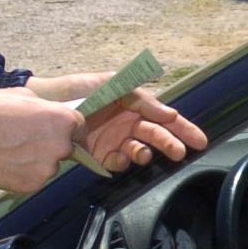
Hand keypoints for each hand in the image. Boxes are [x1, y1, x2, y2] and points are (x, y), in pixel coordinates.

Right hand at [0, 88, 80, 192]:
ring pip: (49, 165)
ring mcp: (47, 168)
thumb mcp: (24, 94)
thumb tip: (48, 112)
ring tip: (13, 152)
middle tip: (27, 139)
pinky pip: (34, 178)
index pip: (79, 126)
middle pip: (65, 148)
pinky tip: (8, 163)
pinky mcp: (33, 184)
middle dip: (51, 144)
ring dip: (38, 160)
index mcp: (62, 120)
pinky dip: (25, 173)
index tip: (54, 128)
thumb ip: (44, 107)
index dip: (66, 127)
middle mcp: (61, 146)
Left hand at [76, 86, 207, 171]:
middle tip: (180, 153)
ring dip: (146, 154)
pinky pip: (119, 163)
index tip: (199, 141)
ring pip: (140, 151)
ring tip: (144, 154)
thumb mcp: (115, 85)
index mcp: (134, 105)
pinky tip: (119, 156)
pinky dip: (123, 162)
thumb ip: (144, 100)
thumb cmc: (80, 89)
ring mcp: (114, 140)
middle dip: (170, 144)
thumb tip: (170, 114)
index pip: (165, 118)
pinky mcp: (100, 156)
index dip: (183, 129)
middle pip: (157, 136)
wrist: (47, 104)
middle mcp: (127, 124)